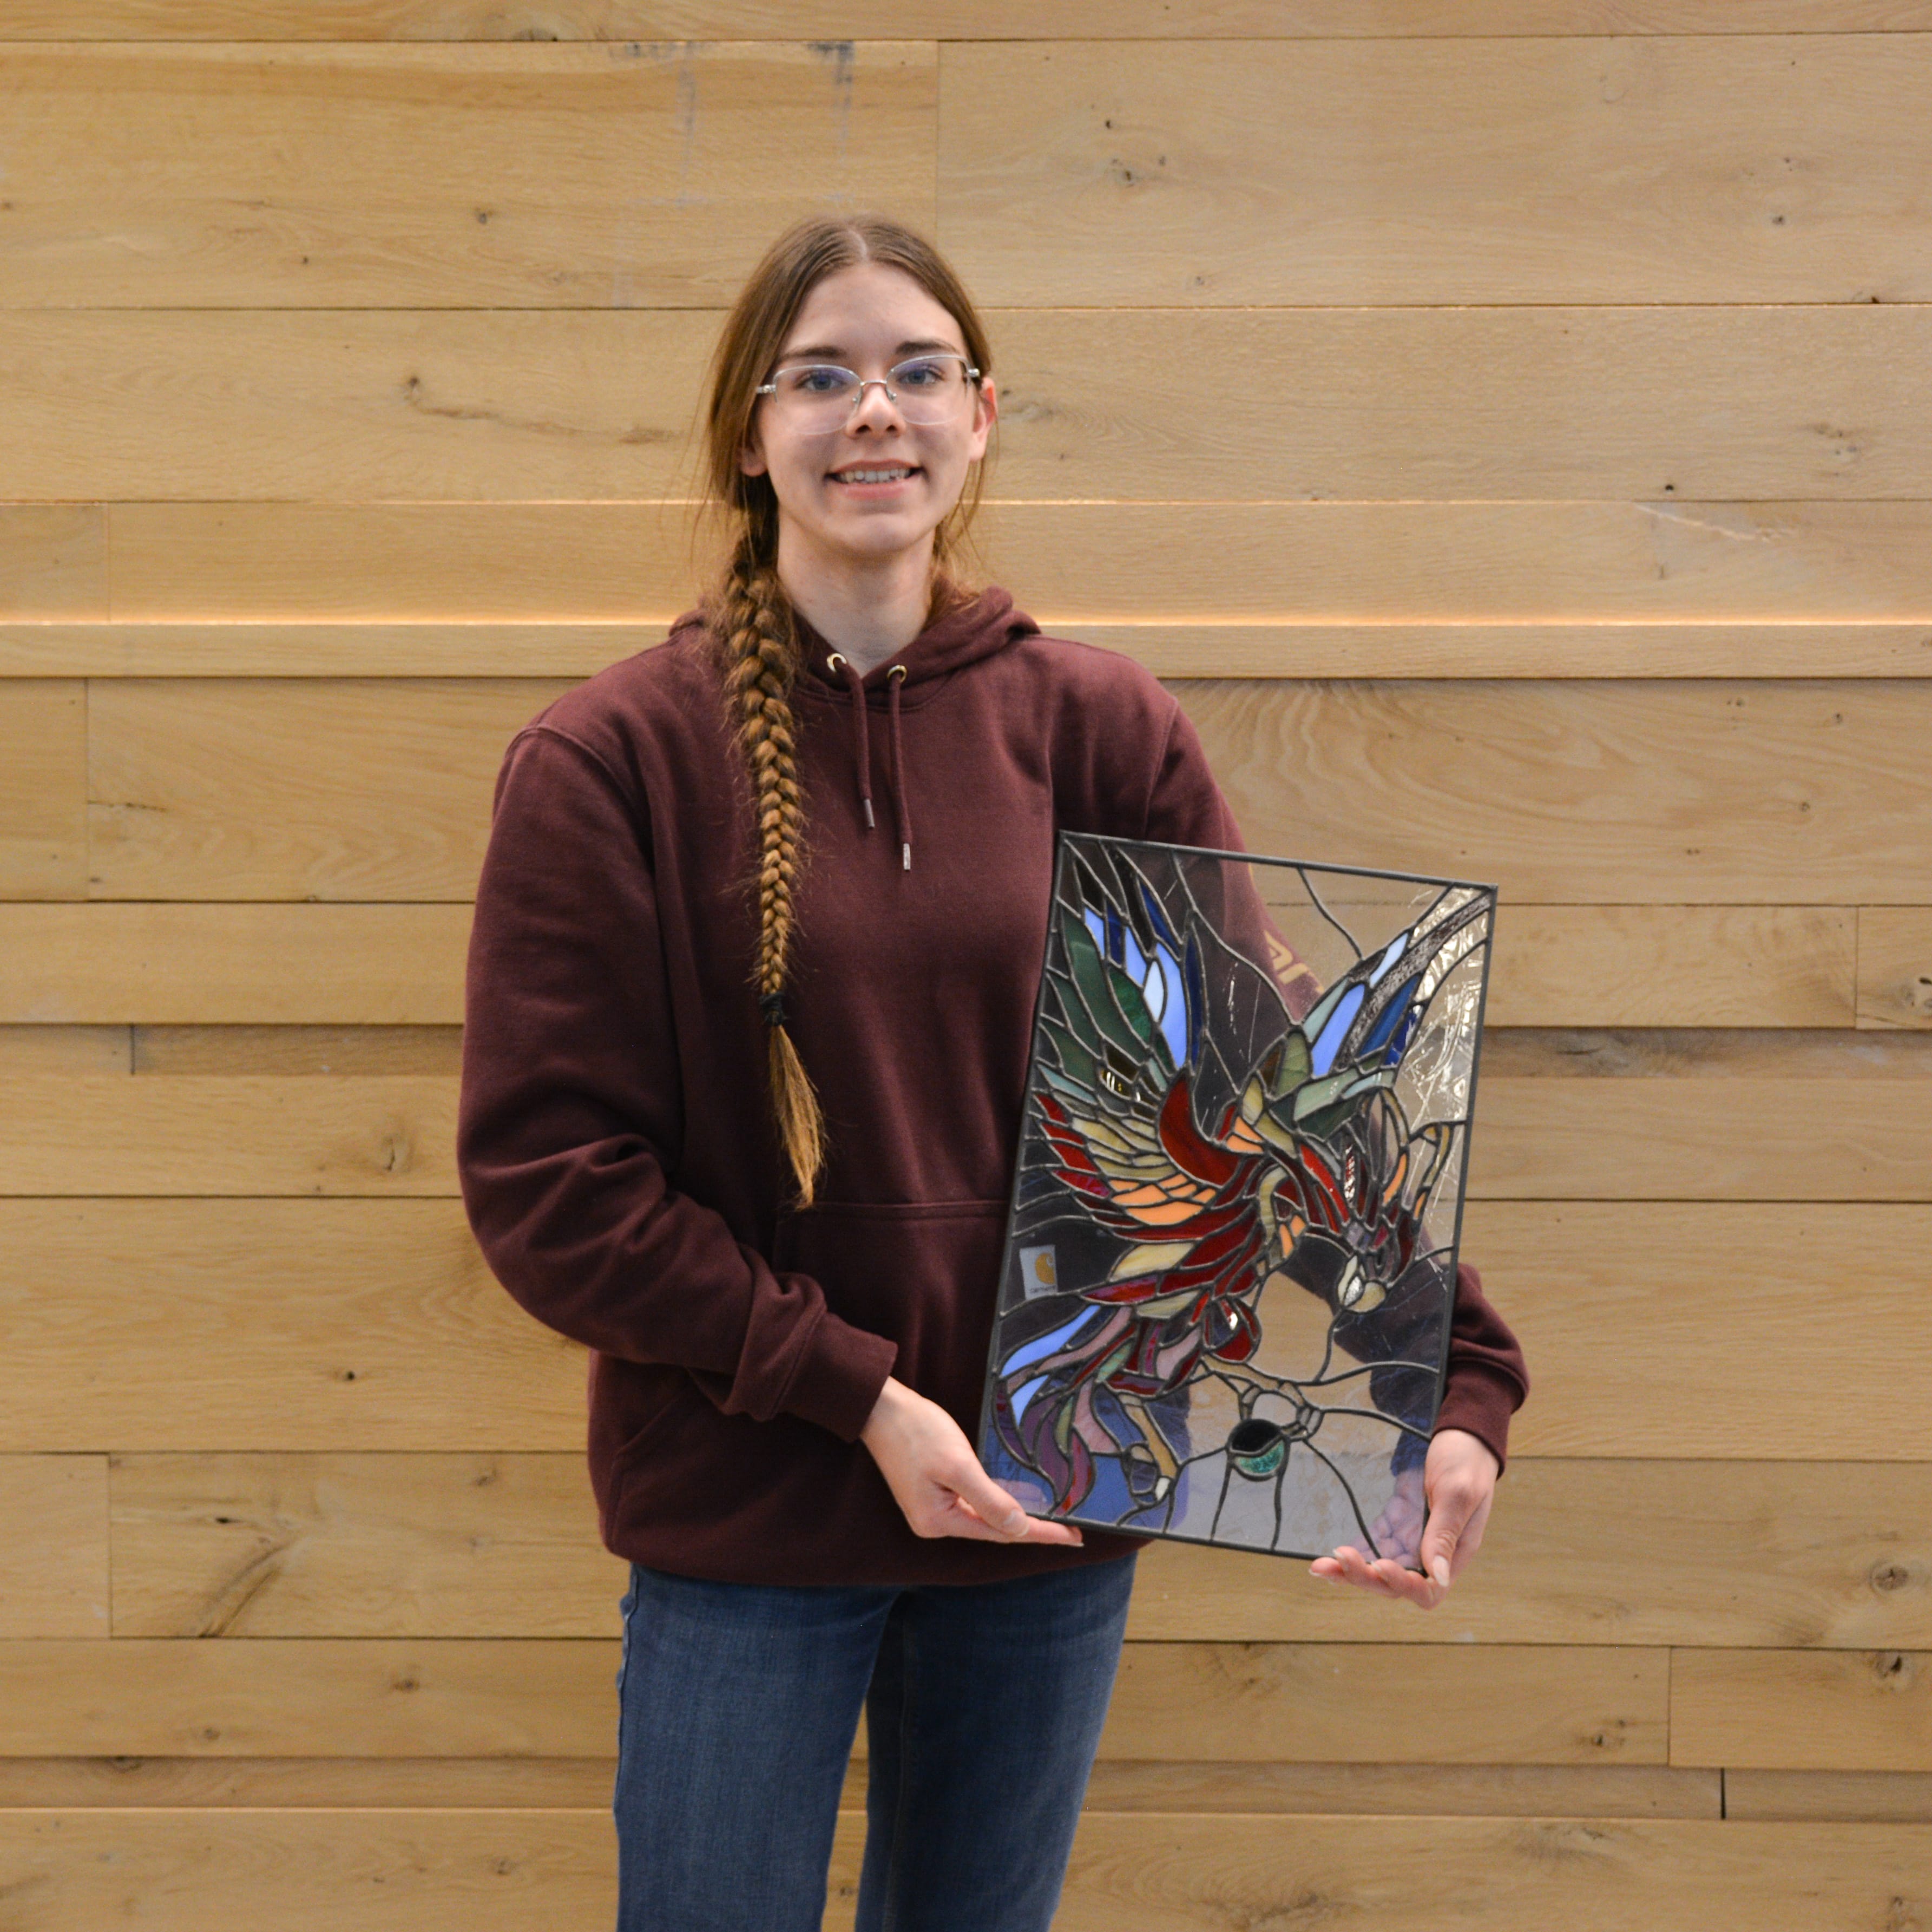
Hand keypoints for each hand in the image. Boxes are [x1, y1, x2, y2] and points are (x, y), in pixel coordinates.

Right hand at [860, 1377, 1083, 1545]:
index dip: (1041, 1533)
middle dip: (1032, 1528)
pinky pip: (973, 1504)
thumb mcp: (958, 1464)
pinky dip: (997, 1502)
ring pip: (984, 1517)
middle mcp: (934, 1523)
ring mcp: (931, 1509)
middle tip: (1072, 1529)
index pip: (1002, 1533)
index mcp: (939, 1521)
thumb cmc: (917, 1431)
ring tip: (1053, 1517)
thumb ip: (989, 1499)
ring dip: (1016, 1515)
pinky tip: (1016, 1499)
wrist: (882, 1408)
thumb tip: (1019, 1529)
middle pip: (994, 1529)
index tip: (1075, 1537)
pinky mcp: (932, 1492)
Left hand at [1307, 1427, 1498, 1609]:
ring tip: (1321, 1566)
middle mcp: (1431, 1552)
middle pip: (1396, 1583)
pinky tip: (1329, 1554)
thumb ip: (1445, 1533)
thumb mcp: (1458, 1493)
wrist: (1460, 1436)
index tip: (1381, 1566)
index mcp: (1454, 1552)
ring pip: (1380, 1567)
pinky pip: (1374, 1544)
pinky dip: (1355, 1550)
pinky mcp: (1397, 1523)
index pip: (1428, 1589)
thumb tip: (1439, 1576)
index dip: (1403, 1585)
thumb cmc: (1466, 1461)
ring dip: (1352, 1569)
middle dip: (1366, 1577)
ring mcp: (1412, 1539)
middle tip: (1338, 1559)